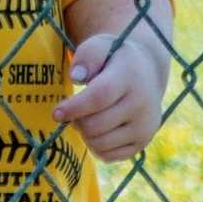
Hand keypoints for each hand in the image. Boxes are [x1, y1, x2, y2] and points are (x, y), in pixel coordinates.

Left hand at [52, 32, 165, 161]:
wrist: (147, 72)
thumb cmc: (114, 58)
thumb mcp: (101, 45)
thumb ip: (87, 56)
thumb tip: (76, 76)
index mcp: (130, 76)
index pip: (99, 97)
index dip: (74, 108)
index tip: (55, 113)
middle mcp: (142, 104)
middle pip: (95, 125)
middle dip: (76, 120)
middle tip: (72, 111)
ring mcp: (145, 127)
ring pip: (100, 144)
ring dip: (84, 134)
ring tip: (85, 117)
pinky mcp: (142, 143)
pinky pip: (108, 156)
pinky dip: (95, 146)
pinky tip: (97, 129)